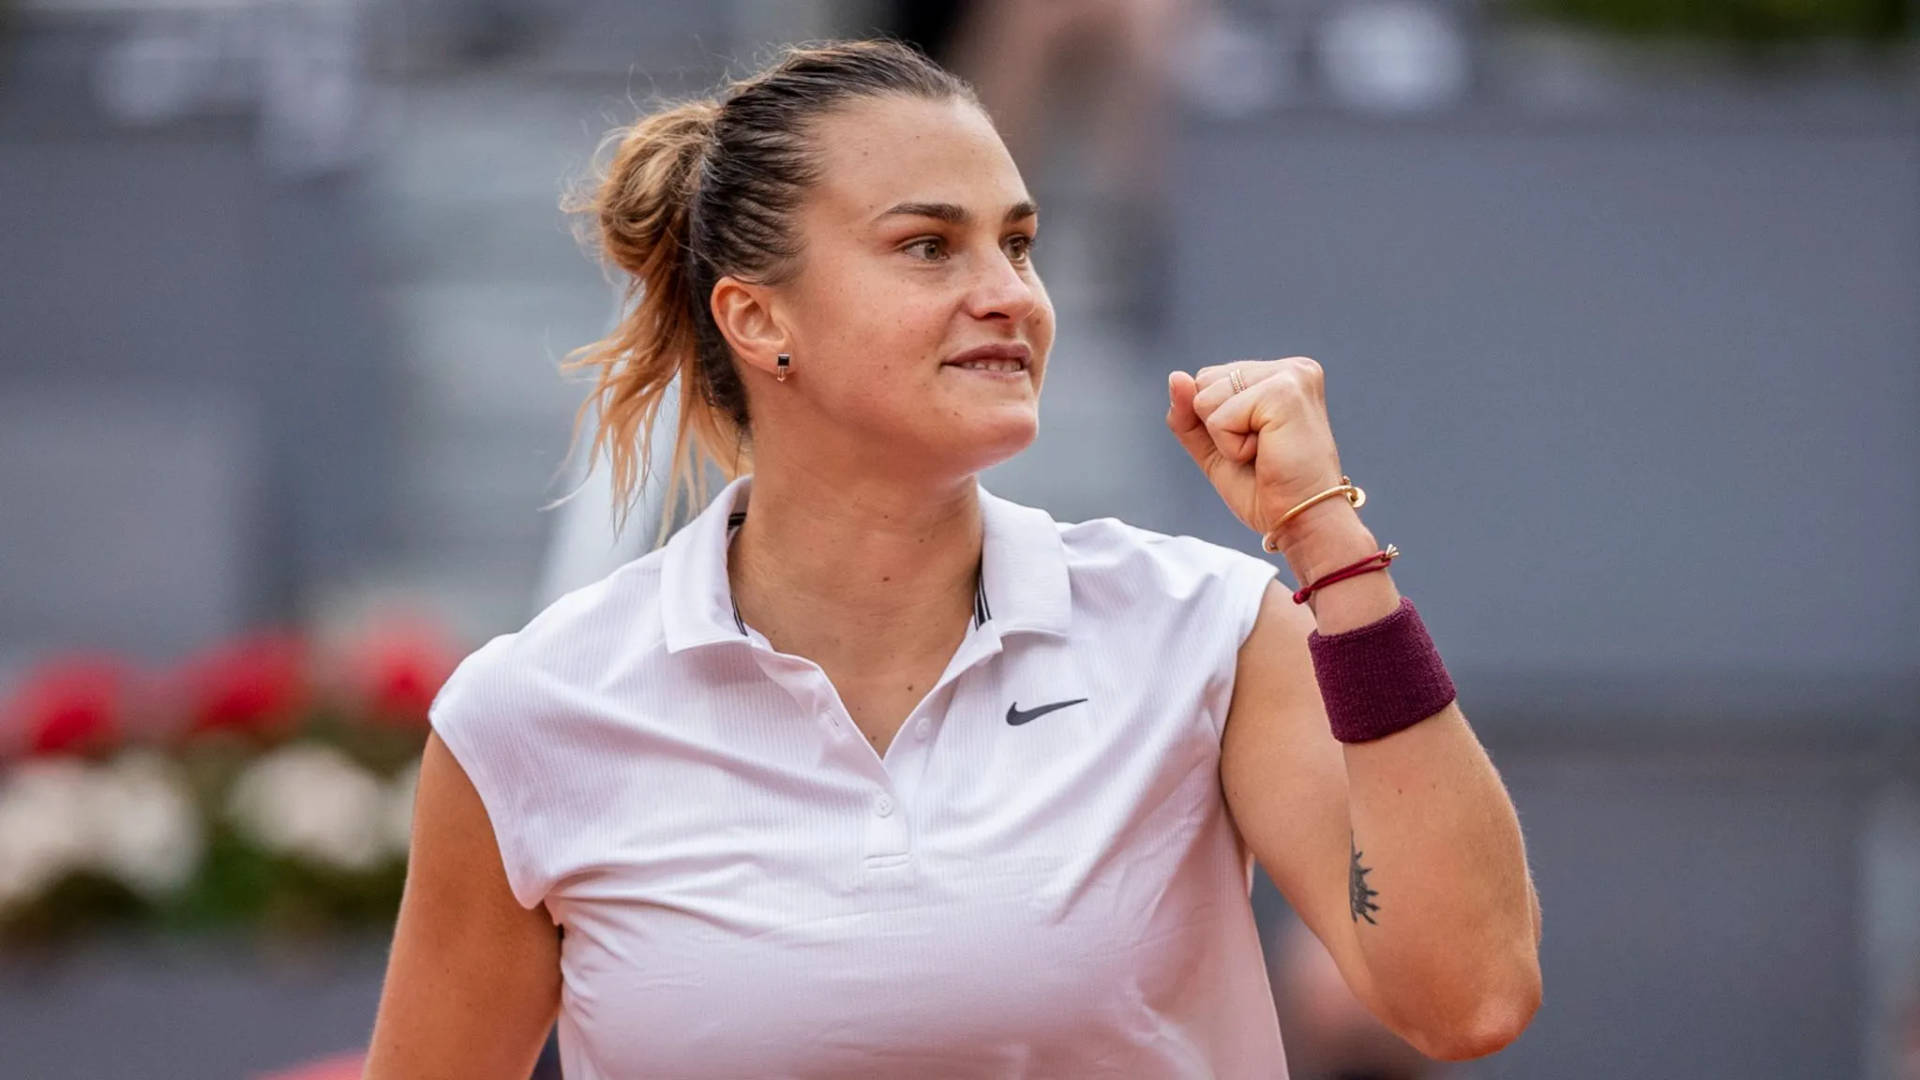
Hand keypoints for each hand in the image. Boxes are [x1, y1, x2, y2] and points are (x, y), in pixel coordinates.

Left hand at [1164, 357, 1356, 553]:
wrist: (1302, 522)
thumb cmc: (1268, 489)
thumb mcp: (1215, 447)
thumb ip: (1189, 413)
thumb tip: (1176, 377)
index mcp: (1278, 375)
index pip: (1208, 378)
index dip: (1214, 422)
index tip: (1256, 445)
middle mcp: (1290, 368)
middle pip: (1203, 381)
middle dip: (1217, 426)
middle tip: (1260, 451)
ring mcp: (1290, 376)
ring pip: (1206, 396)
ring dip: (1225, 438)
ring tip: (1265, 452)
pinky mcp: (1284, 392)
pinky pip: (1219, 418)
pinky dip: (1231, 447)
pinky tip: (1265, 454)